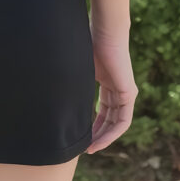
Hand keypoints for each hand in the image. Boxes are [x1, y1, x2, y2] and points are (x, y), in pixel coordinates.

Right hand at [85, 27, 138, 154]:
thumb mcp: (79, 68)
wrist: (105, 31)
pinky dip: (112, 133)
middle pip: (109, 118)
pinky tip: (100, 141)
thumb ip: (74, 82)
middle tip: (85, 148)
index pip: (103, 109)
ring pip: (116, 123)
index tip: (81, 135)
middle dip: (97, 134)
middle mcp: (118, 89)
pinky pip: (123, 121)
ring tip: (91, 149)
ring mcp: (125, 92)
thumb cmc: (89, 42)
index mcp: (107, 82)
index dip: (92, 124)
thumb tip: (51, 92)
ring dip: (104, 137)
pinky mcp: (128, 94)